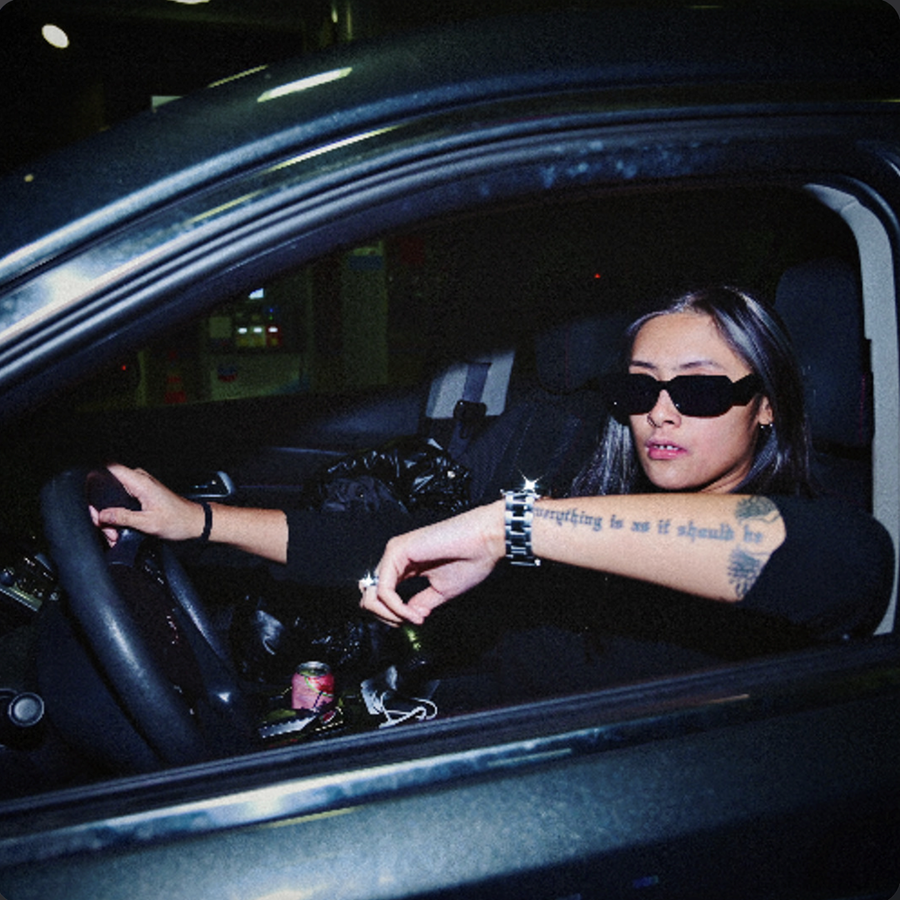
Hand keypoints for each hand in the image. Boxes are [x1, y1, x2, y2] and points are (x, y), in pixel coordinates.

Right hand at [90, 464, 204, 546]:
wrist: (193, 522)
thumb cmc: (178, 520)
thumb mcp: (148, 523)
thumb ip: (123, 517)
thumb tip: (103, 515)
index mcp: (140, 482)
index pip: (109, 467)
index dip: (95, 479)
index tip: (91, 498)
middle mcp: (139, 480)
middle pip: (107, 486)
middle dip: (102, 508)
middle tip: (107, 527)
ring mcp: (140, 487)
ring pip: (113, 496)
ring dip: (110, 515)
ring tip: (115, 532)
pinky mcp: (141, 495)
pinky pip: (121, 500)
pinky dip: (118, 515)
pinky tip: (119, 529)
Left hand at [360, 501, 504, 625]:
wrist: (485, 541)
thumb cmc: (470, 560)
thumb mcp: (441, 591)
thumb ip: (420, 602)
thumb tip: (407, 617)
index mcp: (405, 565)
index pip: (382, 595)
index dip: (393, 615)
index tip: (415, 622)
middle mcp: (396, 557)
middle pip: (371, 596)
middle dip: (387, 617)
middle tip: (409, 623)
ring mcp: (394, 553)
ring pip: (372, 595)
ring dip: (391, 615)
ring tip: (413, 619)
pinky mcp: (396, 552)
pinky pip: (384, 590)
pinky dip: (396, 608)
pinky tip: (413, 613)